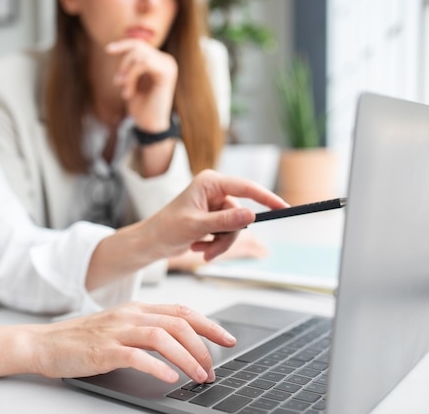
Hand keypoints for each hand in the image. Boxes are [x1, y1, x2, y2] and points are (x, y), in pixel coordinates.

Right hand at [31, 302, 234, 382]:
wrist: (45, 343)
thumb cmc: (82, 338)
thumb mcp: (119, 326)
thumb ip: (146, 329)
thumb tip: (179, 342)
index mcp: (136, 308)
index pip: (181, 311)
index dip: (208, 324)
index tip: (226, 338)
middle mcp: (130, 315)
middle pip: (178, 323)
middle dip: (203, 346)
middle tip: (214, 367)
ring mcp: (117, 331)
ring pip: (162, 337)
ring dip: (187, 358)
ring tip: (199, 376)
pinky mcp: (104, 350)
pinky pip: (137, 356)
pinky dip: (157, 366)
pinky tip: (169, 377)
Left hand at [86, 170, 286, 290]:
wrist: (152, 242)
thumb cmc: (167, 229)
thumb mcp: (197, 226)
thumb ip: (224, 221)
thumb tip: (250, 216)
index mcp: (209, 182)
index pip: (245, 187)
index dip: (266, 197)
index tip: (284, 207)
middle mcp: (214, 190)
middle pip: (240, 215)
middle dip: (228, 237)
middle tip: (211, 252)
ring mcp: (214, 205)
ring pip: (235, 228)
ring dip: (220, 244)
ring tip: (201, 250)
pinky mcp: (214, 218)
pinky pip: (227, 234)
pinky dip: (215, 244)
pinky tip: (198, 246)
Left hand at [106, 39, 177, 131]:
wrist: (149, 126)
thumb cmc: (141, 107)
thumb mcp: (131, 81)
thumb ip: (129, 65)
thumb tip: (114, 47)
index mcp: (159, 61)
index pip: (139, 45)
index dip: (123, 45)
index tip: (108, 50)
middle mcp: (166, 61)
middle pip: (138, 47)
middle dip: (123, 64)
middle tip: (117, 82)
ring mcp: (168, 65)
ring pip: (139, 55)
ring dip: (127, 73)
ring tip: (124, 90)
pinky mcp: (167, 73)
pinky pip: (143, 63)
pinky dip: (131, 77)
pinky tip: (129, 93)